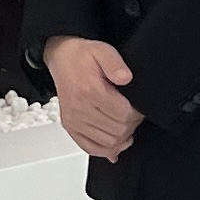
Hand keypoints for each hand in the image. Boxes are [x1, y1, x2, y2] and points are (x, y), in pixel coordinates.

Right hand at [45, 34, 141, 159]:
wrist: (61, 58)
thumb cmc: (81, 56)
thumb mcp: (102, 50)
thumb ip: (115, 63)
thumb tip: (126, 78)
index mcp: (89, 91)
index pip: (123, 115)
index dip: (137, 114)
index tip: (139, 107)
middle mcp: (79, 109)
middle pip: (117, 131)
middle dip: (131, 125)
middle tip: (134, 115)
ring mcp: (73, 121)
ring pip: (107, 143)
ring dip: (122, 138)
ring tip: (125, 124)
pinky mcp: (70, 127)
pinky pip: (91, 148)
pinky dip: (106, 149)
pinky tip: (116, 142)